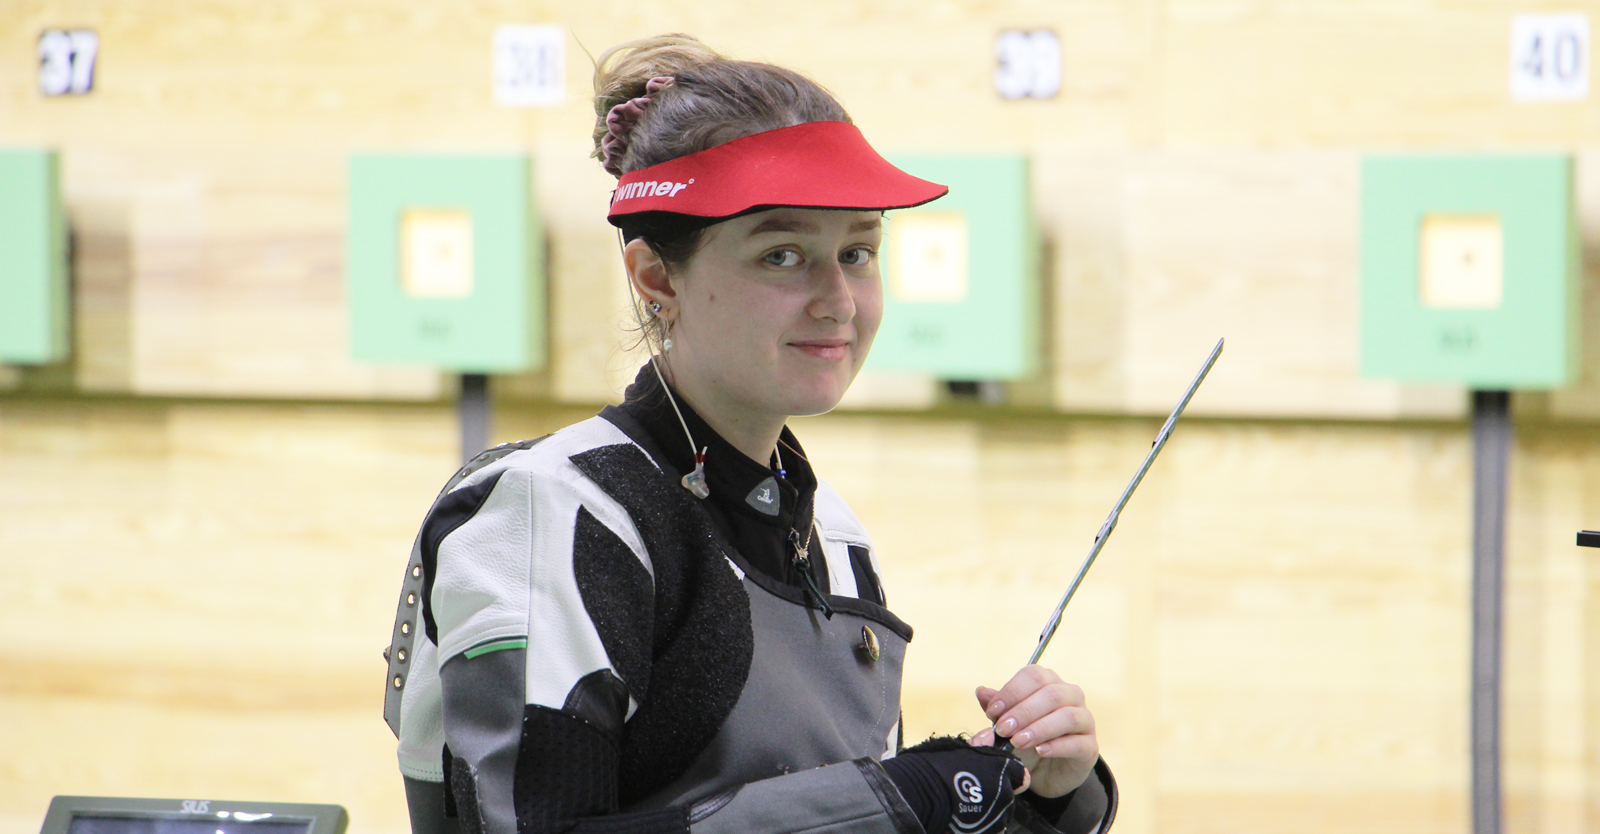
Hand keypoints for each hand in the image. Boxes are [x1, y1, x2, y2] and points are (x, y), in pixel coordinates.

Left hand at [970, 664, 1097, 798]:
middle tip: (1003, 729)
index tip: (992, 711)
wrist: (1044, 773)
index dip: (1012, 691)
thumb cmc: (1025, 739)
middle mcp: (1071, 696)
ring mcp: (1084, 721)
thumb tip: (981, 691)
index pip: (1034, 675)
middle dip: (1023, 711)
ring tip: (1018, 741)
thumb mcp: (1006, 724)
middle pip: (1051, 693)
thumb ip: (996, 709)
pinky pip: (1078, 742)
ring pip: (1068, 716)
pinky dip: (1057, 746)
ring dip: (1040, 728)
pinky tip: (1040, 751)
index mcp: (1049, 682)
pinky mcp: (1090, 747)